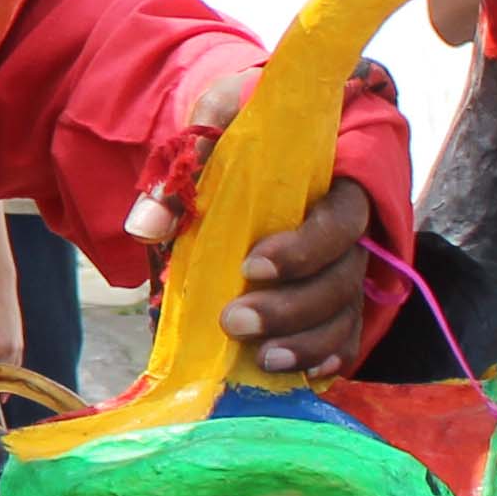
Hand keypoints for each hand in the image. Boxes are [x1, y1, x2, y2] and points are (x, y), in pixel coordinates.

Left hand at [132, 62, 382, 378]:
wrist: (255, 134)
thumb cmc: (240, 125)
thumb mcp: (214, 123)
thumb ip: (187, 166)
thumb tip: (146, 226)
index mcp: (335, 180)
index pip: (338, 221)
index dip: (302, 250)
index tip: (251, 266)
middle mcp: (350, 230)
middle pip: (341, 278)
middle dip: (291, 308)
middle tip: (234, 322)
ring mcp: (344, 265)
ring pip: (344, 312)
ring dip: (306, 342)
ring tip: (263, 359)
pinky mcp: (333, 295)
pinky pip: (345, 332)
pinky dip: (328, 355)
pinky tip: (301, 373)